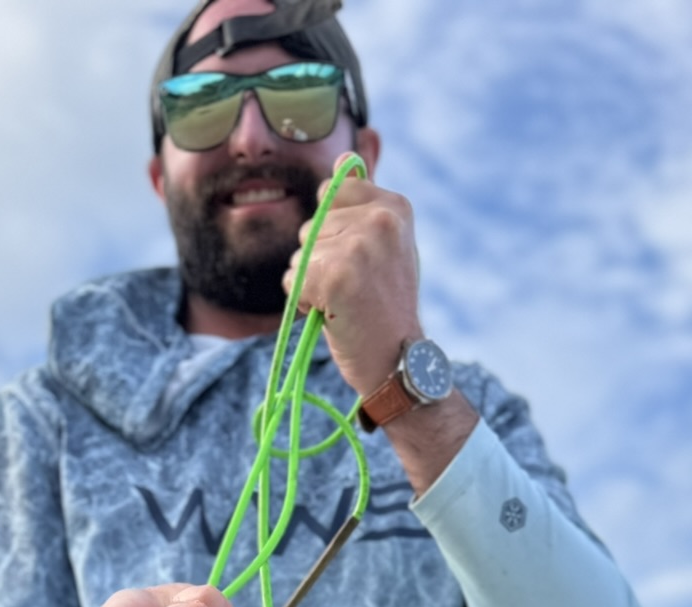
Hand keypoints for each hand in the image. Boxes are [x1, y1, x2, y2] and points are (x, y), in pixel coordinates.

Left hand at [283, 158, 479, 494]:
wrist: (399, 364)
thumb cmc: (385, 310)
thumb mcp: (383, 247)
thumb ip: (361, 205)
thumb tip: (343, 157)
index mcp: (394, 206)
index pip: (330, 193)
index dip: (333, 233)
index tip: (361, 264)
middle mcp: (380, 219)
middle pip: (311, 227)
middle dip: (320, 262)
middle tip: (354, 292)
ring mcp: (360, 246)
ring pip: (299, 255)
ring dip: (311, 285)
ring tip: (346, 306)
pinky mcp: (337, 276)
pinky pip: (292, 280)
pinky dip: (304, 304)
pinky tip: (334, 317)